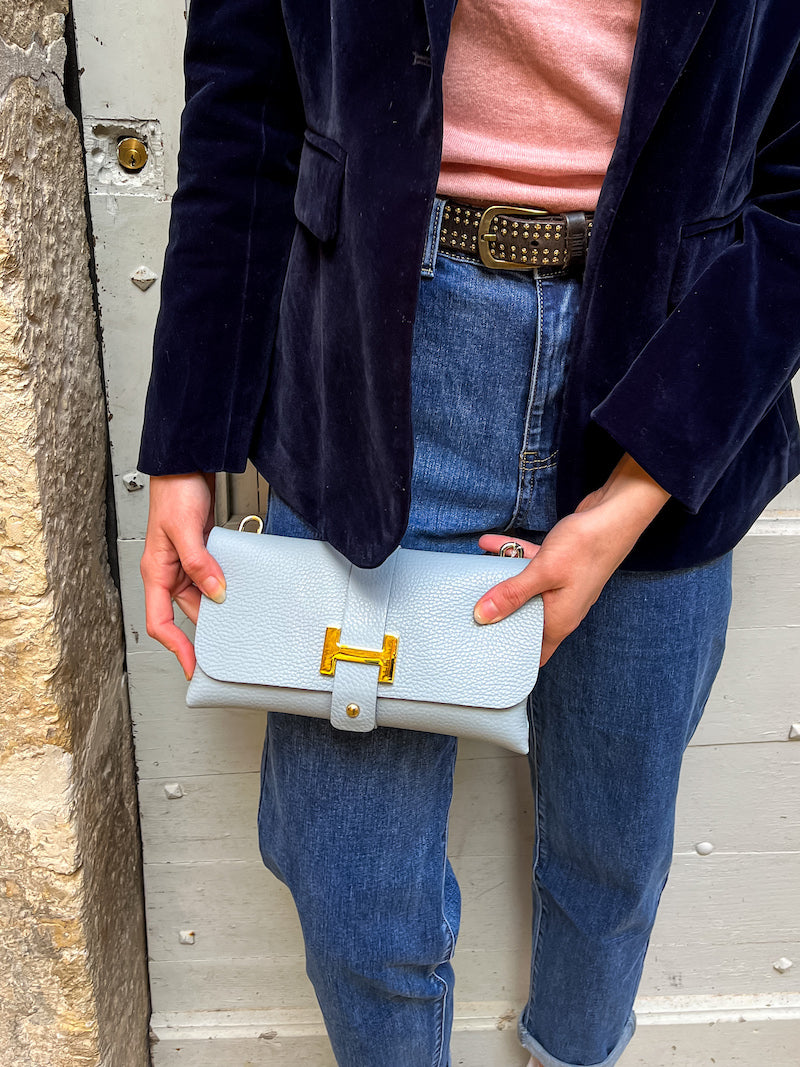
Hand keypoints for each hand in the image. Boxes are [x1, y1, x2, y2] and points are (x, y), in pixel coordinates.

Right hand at [140, 471, 226, 679]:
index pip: (160, 622)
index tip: (192, 665)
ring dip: (218, 608)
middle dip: (204, 631)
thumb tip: (215, 592)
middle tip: (227, 648)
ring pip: (202, 597)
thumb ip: (199, 562)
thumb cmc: (175, 491)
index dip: (175, 647)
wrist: (186, 465)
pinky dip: (224, 587)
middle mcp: (169, 572)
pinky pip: (212, 580)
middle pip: (186, 613)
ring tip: (238, 623)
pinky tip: (239, 591)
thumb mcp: (185, 529)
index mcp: (156, 572)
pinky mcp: (201, 554)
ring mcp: (186, 564)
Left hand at [474, 455, 669, 665]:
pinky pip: (530, 566)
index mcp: (560, 619)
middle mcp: (561, 607)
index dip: (513, 654)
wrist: (615, 513)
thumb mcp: (543, 572)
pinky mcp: (560, 566)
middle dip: (499, 614)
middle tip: (470, 610)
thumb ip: (512, 594)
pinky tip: (490, 543)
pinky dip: (511, 556)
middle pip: (523, 619)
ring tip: (474, 571)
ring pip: (524, 588)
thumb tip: (483, 616)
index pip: (535, 652)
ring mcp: (561, 586)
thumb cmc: (587, 546)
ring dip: (501, 578)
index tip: (486, 651)